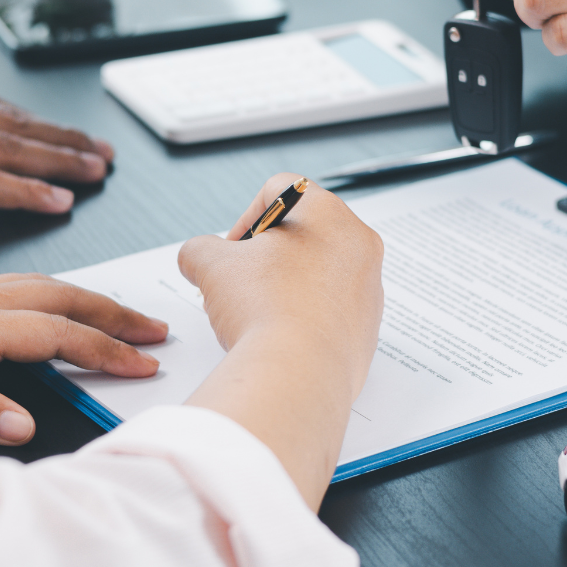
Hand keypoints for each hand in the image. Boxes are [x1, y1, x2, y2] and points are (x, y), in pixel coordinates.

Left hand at [0, 275, 167, 444]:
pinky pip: (10, 286)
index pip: (53, 333)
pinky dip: (47, 292)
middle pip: (57, 297)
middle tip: (153, 326)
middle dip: (111, 312)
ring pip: (35, 286)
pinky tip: (43, 304)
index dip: (104, 348)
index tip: (144, 362)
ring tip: (115, 311)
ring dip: (83, 298)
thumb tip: (25, 422)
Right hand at [177, 174, 383, 372]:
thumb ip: (199, 249)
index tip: (232, 250)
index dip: (245, 217)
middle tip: (239, 282)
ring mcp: (369, 289)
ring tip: (256, 314)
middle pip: (303, 234)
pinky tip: (279, 335)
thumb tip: (196, 258)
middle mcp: (360, 246)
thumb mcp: (211, 265)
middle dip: (264, 256)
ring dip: (284, 286)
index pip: (281, 191)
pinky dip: (304, 316)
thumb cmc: (264, 309)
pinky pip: (330, 310)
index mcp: (330, 214)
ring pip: (318, 273)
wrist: (296, 375)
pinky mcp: (367, 328)